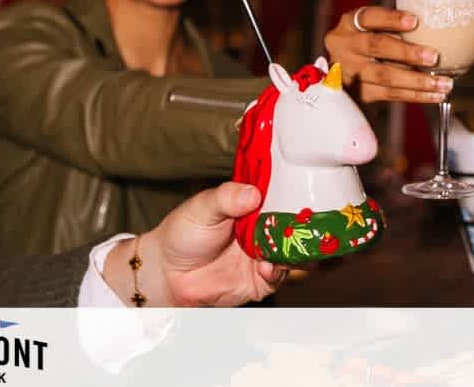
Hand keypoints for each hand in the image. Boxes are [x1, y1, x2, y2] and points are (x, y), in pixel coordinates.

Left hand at [104, 182, 286, 306]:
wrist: (166, 273)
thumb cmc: (182, 234)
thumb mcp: (202, 207)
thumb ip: (226, 197)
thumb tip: (253, 193)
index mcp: (253, 208)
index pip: (283, 200)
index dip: (297, 199)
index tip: (307, 197)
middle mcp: (263, 232)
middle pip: (294, 229)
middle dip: (303, 228)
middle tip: (304, 227)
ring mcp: (263, 256)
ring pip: (292, 254)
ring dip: (295, 252)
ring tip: (287, 249)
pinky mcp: (259, 281)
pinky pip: (278, 277)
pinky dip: (278, 271)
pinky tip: (267, 267)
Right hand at [325, 6, 453, 102]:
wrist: (340, 73)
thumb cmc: (369, 43)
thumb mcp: (374, 29)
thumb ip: (396, 28)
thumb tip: (438, 29)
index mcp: (350, 24)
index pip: (369, 17)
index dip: (390, 19)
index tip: (414, 21)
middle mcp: (345, 46)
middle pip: (376, 47)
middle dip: (407, 52)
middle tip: (433, 57)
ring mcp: (350, 72)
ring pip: (385, 76)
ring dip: (418, 81)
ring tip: (443, 83)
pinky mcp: (359, 94)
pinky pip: (390, 95)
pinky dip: (415, 95)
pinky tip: (434, 95)